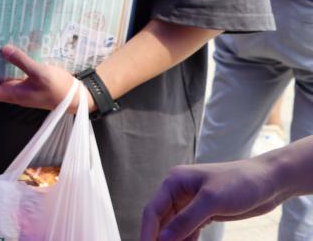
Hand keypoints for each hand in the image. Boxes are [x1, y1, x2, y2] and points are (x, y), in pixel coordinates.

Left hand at [0, 45, 83, 111]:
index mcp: (11, 94)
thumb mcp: (40, 73)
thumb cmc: (58, 89)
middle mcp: (12, 91)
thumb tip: (3, 49)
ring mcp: (19, 86)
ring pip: (0, 75)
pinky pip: (12, 71)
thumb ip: (22, 61)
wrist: (76, 97)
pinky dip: (7, 62)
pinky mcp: (27, 80)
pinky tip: (5, 50)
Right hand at [140, 159, 280, 240]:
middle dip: (158, 239)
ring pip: (173, 228)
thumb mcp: (211, 200)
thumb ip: (185, 220)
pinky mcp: (204, 213)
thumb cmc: (240, 183)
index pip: (153, 211)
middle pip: (160, 220)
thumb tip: (163, 239)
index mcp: (174, 182)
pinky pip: (188, 231)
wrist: (268, 181)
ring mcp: (191, 203)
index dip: (147, 232)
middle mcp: (178, 192)